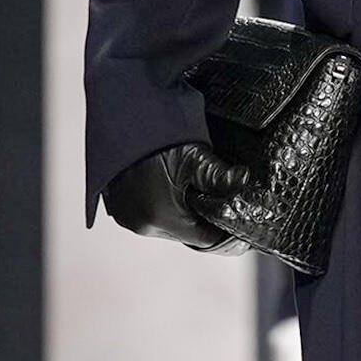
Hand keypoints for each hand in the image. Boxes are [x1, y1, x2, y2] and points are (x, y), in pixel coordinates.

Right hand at [101, 142, 250, 248]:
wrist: (119, 121)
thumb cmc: (155, 138)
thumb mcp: (194, 156)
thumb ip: (220, 176)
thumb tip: (243, 180)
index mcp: (161, 218)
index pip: (205, 240)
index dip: (222, 229)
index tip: (231, 216)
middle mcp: (141, 224)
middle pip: (185, 234)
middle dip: (201, 219)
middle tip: (211, 196)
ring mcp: (127, 217)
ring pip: (167, 226)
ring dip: (180, 213)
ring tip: (188, 188)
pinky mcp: (118, 209)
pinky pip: (147, 216)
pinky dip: (161, 207)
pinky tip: (168, 186)